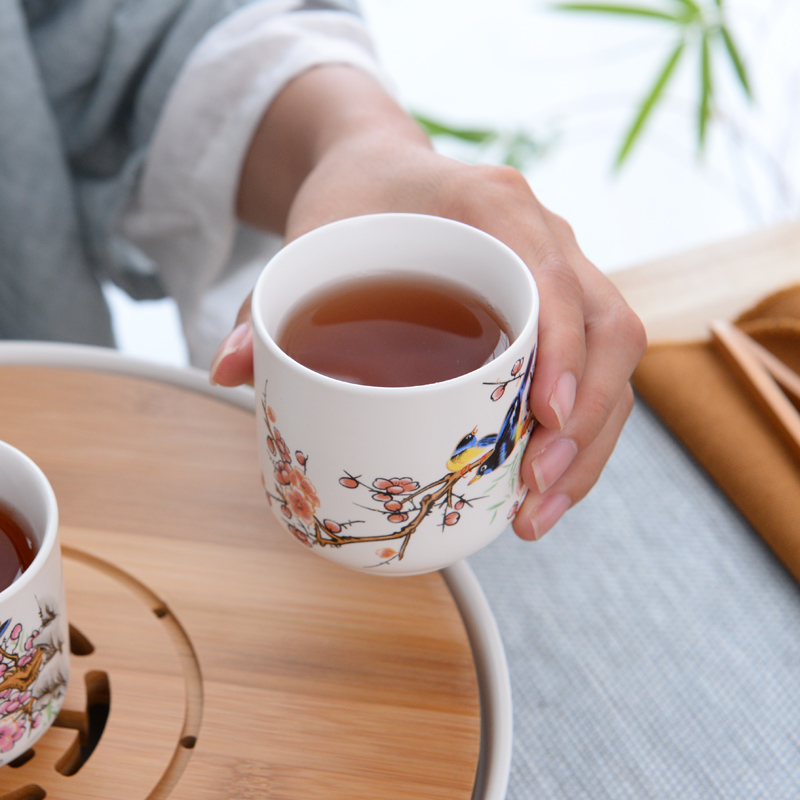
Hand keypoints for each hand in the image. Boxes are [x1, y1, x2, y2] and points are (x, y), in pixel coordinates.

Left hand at [209, 66, 646, 539]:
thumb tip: (228, 371)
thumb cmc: (356, 199)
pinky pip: (596, 369)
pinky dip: (580, 432)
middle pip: (611, 330)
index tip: (548, 420)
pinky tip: (540, 483)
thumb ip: (264, 301)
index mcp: (494, 205)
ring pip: (617, 358)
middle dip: (587, 423)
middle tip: (535, 490)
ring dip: (591, 444)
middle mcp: (546, 236)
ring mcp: (561, 271)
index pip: (557, 276)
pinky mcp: (557, 308)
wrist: (381, 172)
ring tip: (537, 511)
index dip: (567, 351)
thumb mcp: (308, 237)